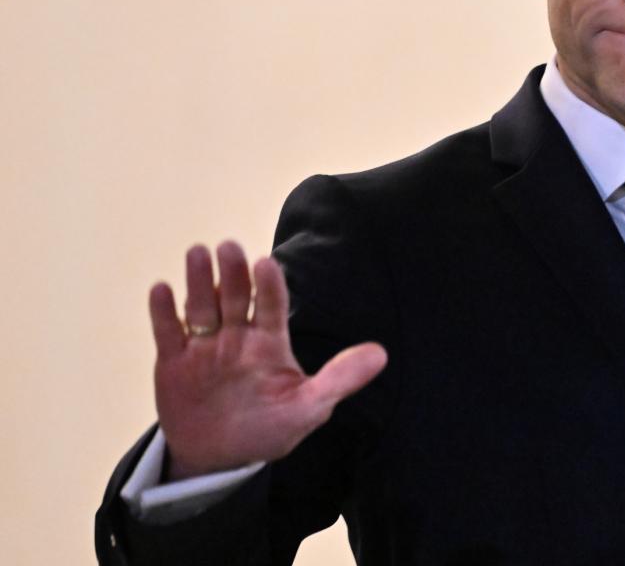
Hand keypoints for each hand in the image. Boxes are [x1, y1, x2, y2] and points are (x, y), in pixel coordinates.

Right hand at [148, 241, 387, 480]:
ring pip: (201, 307)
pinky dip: (163, 312)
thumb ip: (341, 379)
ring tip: (197, 253)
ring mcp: (203, 347)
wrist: (219, 459)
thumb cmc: (268, 428)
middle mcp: (236, 336)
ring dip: (199, 281)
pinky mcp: (173, 362)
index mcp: (269, 341)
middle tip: (228, 246)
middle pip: (235, 297)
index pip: (272, 305)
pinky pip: (168, 332)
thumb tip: (381, 354)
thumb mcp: (309, 408)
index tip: (266, 263)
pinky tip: (162, 289)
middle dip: (233, 273)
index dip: (269, 285)